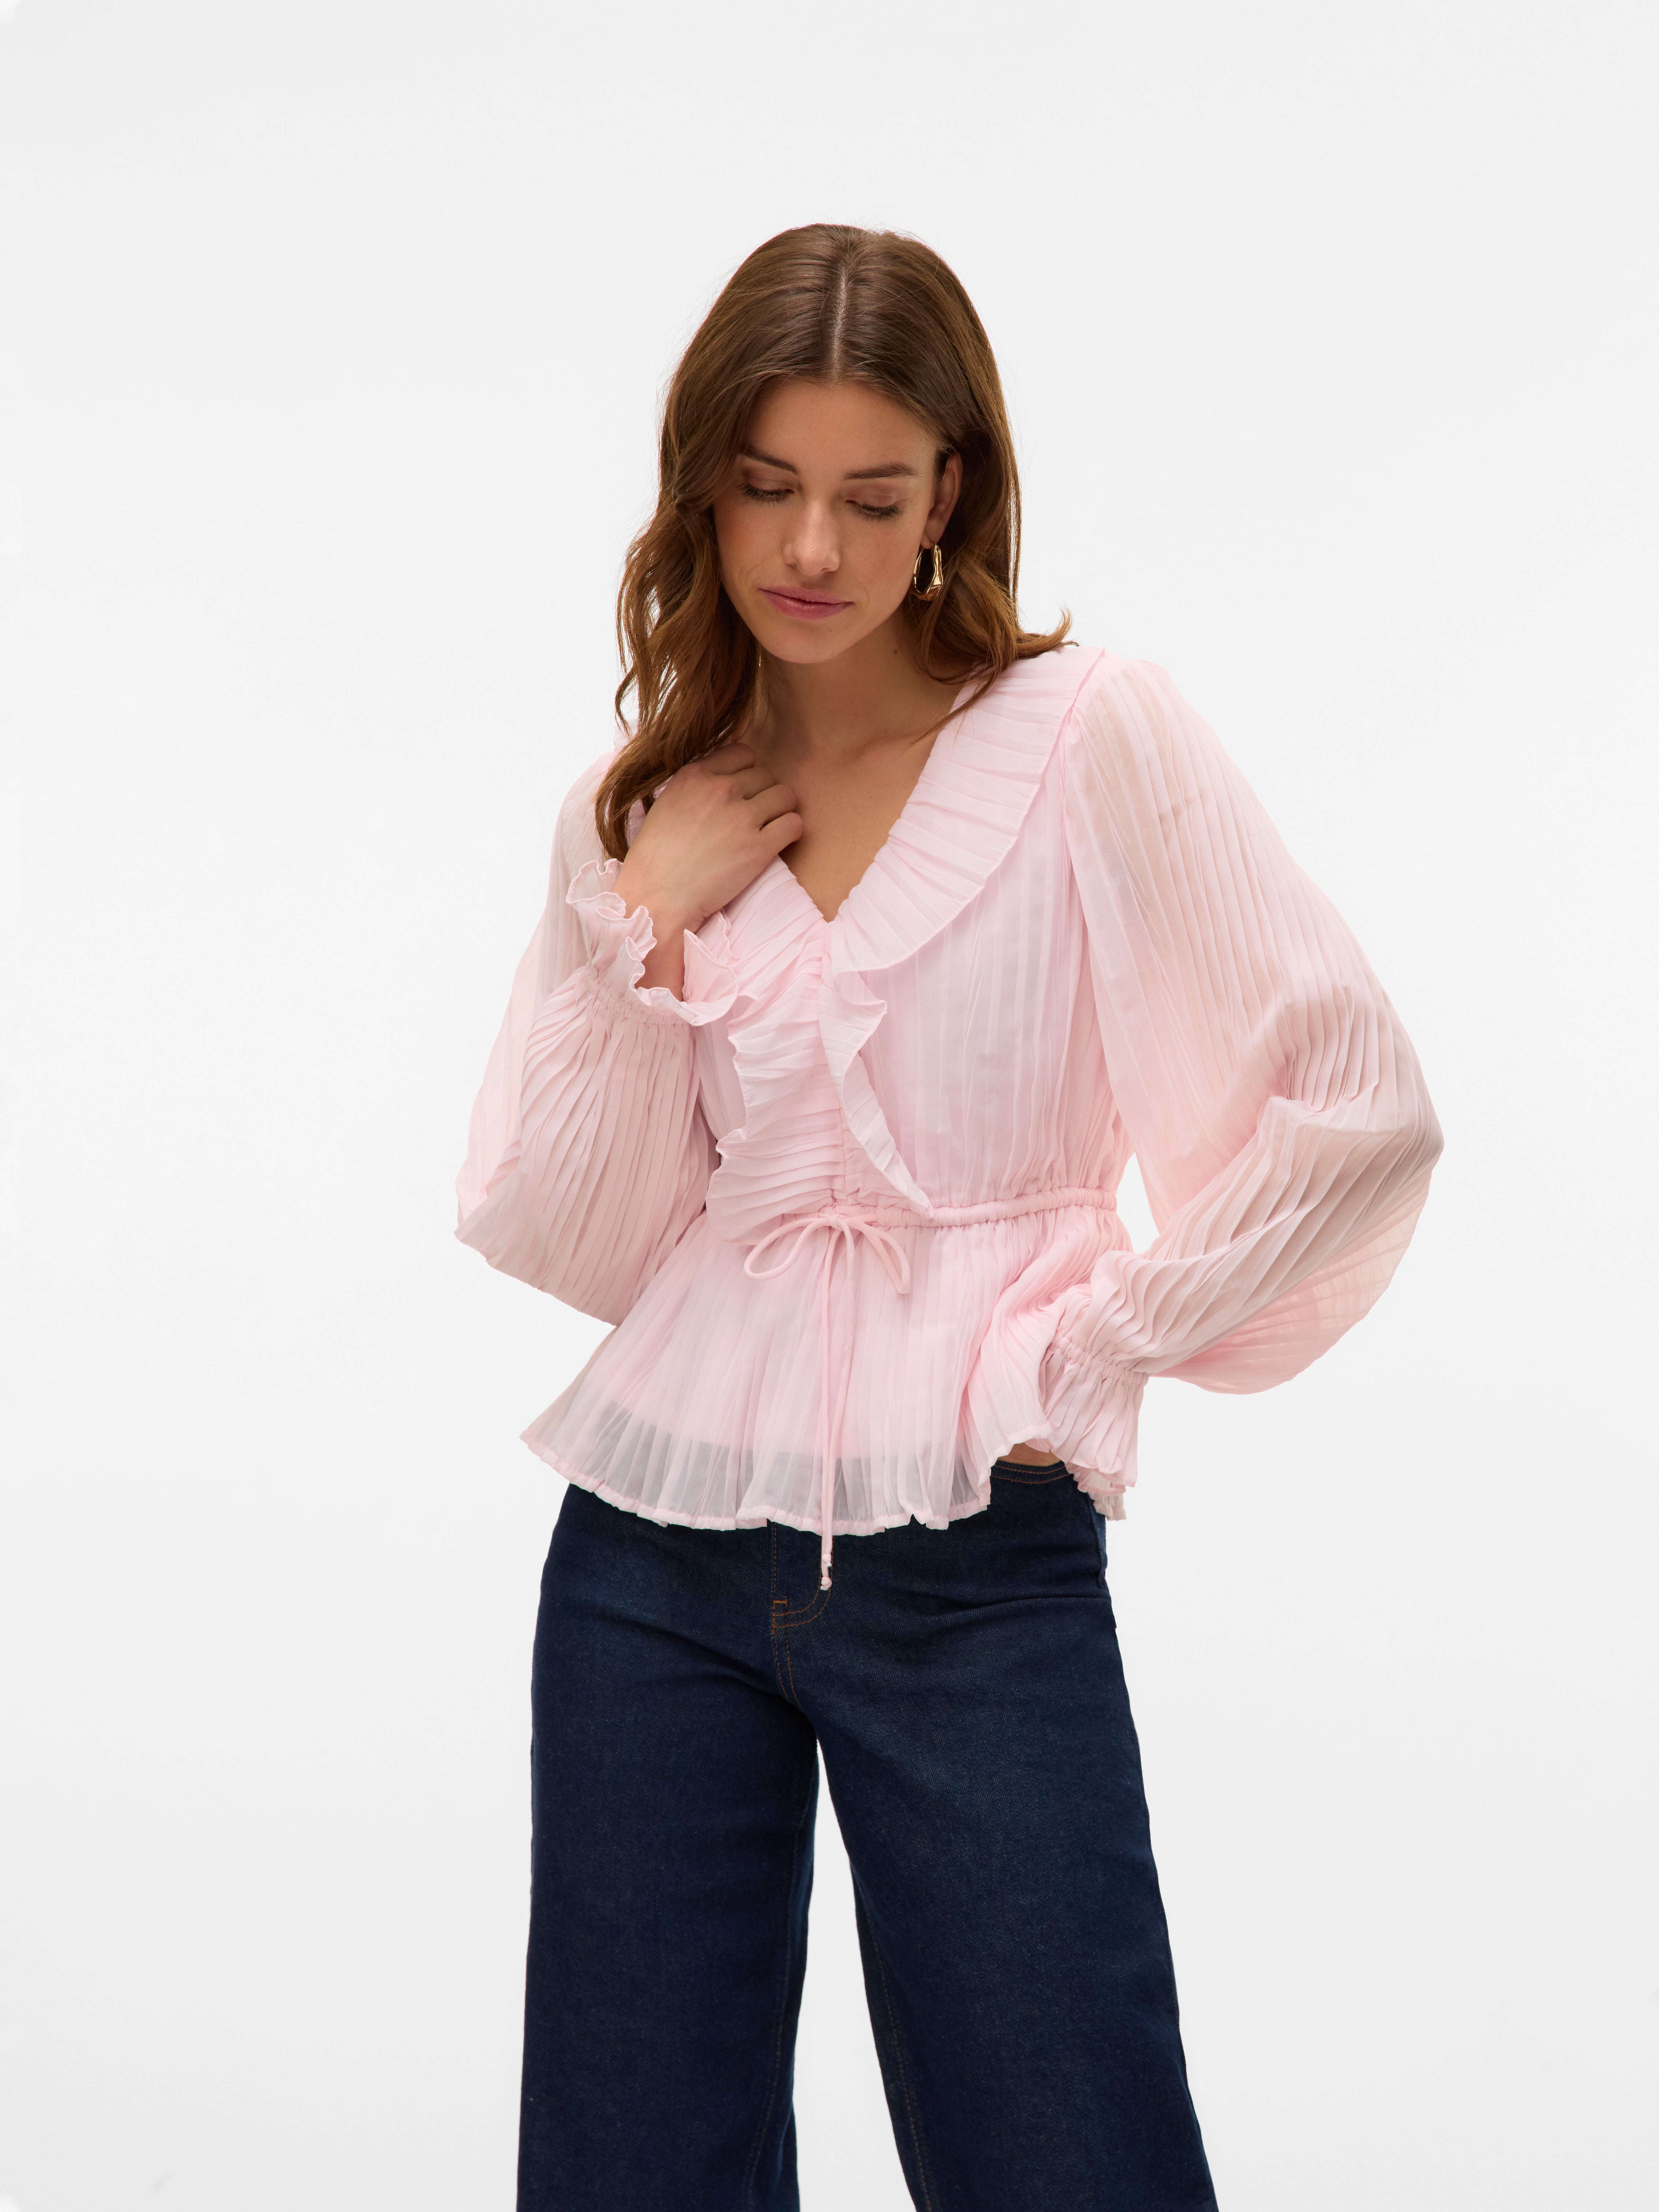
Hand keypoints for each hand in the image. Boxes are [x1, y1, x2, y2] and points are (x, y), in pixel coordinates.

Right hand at [612, 743, 800, 993]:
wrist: (655, 898)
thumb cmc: (656, 857)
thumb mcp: (667, 803)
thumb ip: (697, 784)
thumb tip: (725, 766)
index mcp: (695, 775)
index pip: (742, 753)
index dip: (746, 773)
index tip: (741, 793)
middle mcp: (720, 790)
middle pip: (765, 775)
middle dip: (763, 794)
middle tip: (753, 818)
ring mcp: (741, 818)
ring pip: (785, 796)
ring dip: (781, 811)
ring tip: (768, 828)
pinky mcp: (758, 848)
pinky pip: (794, 824)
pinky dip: (791, 831)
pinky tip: (778, 842)